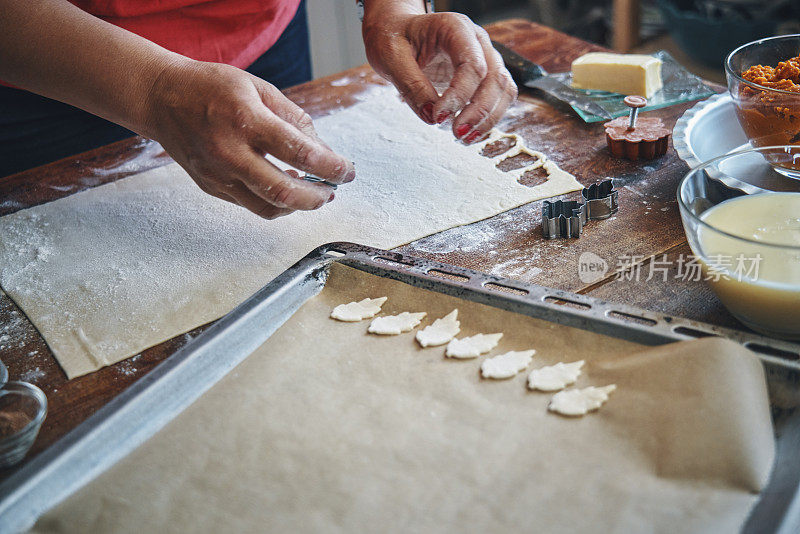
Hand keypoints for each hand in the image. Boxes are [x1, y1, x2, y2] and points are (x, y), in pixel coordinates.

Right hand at [143, 60, 354, 218]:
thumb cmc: (212, 88)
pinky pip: (251, 205)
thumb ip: (295, 119)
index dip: (331, 167)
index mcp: (246, 119)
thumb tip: (325, 151)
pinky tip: (286, 189)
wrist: (160, 98)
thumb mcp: (259, 88)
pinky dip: (276, 202)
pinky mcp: (211, 187)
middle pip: (284, 192)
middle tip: (332, 190)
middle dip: (318, 197)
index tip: (347, 171)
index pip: (299, 153)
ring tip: (313, 192)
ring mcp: (218, 174)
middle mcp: (230, 151)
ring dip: (299, 205)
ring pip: (268, 207)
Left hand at [362, 5, 516, 143]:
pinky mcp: (484, 74)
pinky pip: (499, 96)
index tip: (438, 117)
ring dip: (488, 118)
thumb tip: (431, 116)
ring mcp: (484, 56)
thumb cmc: (393, 38)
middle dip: (479, 111)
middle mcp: (477, 40)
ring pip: (503, 89)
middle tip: (456, 133)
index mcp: (455, 28)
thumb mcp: (391, 58)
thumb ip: (411, 85)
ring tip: (465, 138)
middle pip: (495, 78)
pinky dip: (488, 117)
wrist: (397, 32)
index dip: (459, 95)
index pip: (472, 64)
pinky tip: (470, 133)